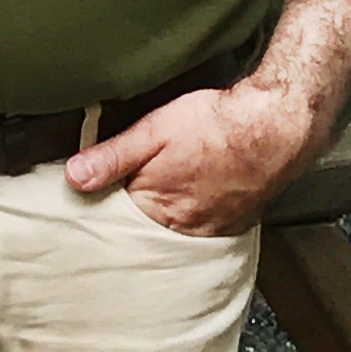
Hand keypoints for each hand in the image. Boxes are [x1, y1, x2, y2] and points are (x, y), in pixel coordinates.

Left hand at [63, 77, 325, 235]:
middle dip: (137, 212)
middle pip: (147, 228)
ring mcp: (215, 228)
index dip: (107, 202)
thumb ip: (112, 157)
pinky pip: (207, 225)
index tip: (101, 192)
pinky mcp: (238, 222)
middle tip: (136, 186)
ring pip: (178, 228)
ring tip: (170, 186)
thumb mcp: (153, 132)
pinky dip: (199, 213)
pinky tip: (199, 192)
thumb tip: (72, 178)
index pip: (117, 219)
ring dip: (170, 213)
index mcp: (157, 210)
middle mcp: (185, 229)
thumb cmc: (216, 124)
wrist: (278, 122)